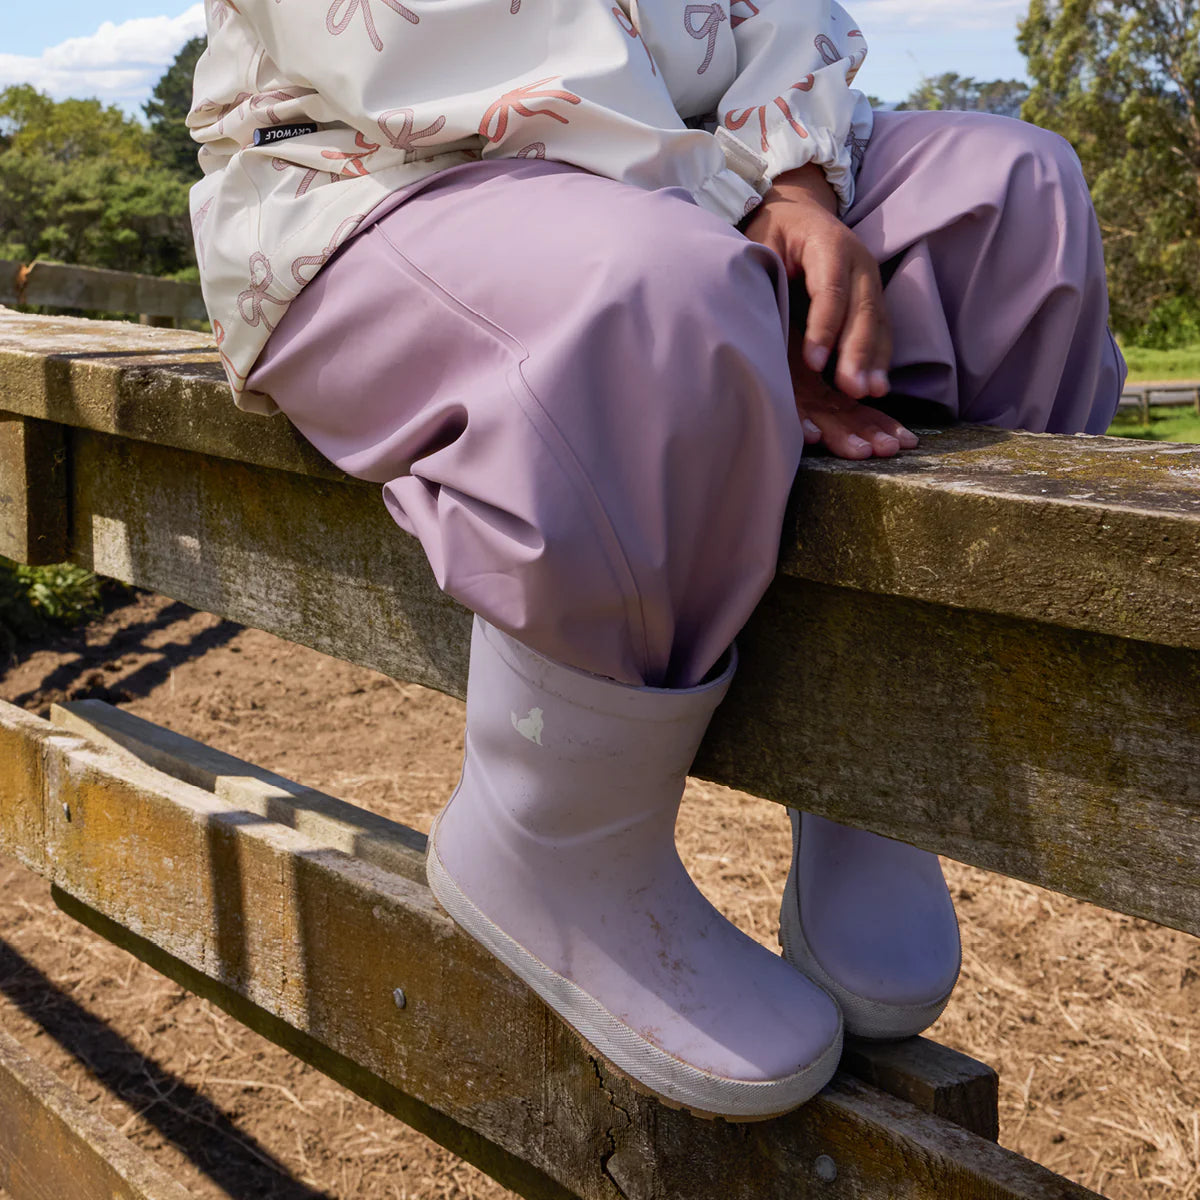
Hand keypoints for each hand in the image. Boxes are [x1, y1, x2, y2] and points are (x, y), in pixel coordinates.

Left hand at [742, 165, 916, 457]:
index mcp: (828, 243)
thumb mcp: (761, 240)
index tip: (814, 362)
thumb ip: (762, 270)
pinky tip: (877, 386)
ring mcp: (870, 279)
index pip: (829, 289)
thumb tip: (752, 309)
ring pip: (878, 322)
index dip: (824, 326)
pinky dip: (881, 359)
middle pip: (863, 309)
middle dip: (857, 351)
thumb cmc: (774, 232)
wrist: (800, 212)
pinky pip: (882, 329)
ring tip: (870, 392)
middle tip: (851, 388)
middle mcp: (857, 261)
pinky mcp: (873, 297)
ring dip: (875, 360)